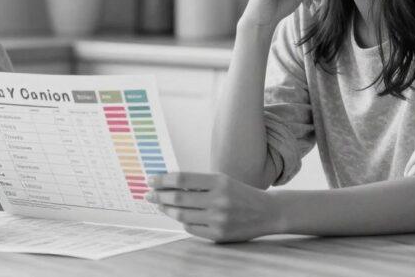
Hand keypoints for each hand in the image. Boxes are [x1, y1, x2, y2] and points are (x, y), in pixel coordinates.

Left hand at [146, 172, 283, 242]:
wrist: (266, 212)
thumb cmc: (239, 193)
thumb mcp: (222, 180)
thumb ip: (198, 183)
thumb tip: (167, 183)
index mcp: (218, 182)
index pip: (182, 179)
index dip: (163, 179)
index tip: (151, 180)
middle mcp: (219, 200)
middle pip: (178, 198)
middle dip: (159, 196)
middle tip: (149, 194)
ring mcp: (219, 219)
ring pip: (182, 215)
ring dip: (166, 210)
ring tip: (160, 205)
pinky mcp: (219, 235)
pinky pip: (191, 228)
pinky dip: (182, 221)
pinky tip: (178, 216)